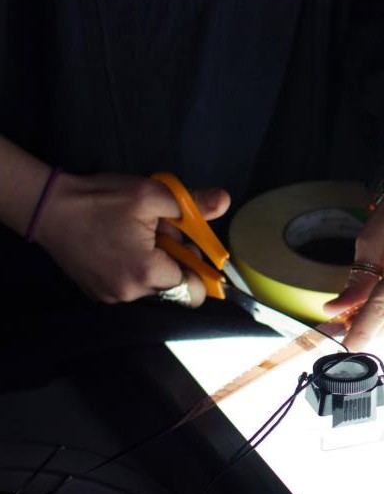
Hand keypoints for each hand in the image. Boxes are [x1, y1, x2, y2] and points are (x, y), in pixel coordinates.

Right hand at [34, 171, 229, 306]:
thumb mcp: (152, 194)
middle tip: (162, 236)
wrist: (48, 208)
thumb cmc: (102, 200)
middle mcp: (131, 294)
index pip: (194, 290)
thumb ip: (192, 204)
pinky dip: (137, 272)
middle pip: (175, 291)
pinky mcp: (99, 295)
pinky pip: (133, 290)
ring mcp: (112, 298)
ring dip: (157, 268)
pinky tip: (124, 249)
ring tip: (140, 240)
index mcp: (148, 272)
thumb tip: (224, 200)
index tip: (191, 249)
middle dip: (177, 265)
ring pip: (154, 290)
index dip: (199, 270)